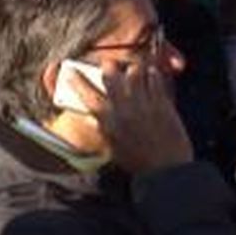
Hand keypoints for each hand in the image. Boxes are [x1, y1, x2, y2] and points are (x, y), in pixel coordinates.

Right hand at [71, 62, 192, 175]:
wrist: (165, 170)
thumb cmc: (138, 161)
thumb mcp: (112, 146)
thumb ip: (104, 127)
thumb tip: (95, 113)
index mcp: (107, 121)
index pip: (85, 94)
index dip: (76, 80)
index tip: (70, 70)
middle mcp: (123, 109)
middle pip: (110, 74)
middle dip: (108, 66)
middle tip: (109, 64)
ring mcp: (143, 104)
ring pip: (134, 71)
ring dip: (133, 69)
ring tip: (134, 71)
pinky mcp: (161, 103)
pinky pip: (155, 78)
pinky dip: (153, 74)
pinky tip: (152, 75)